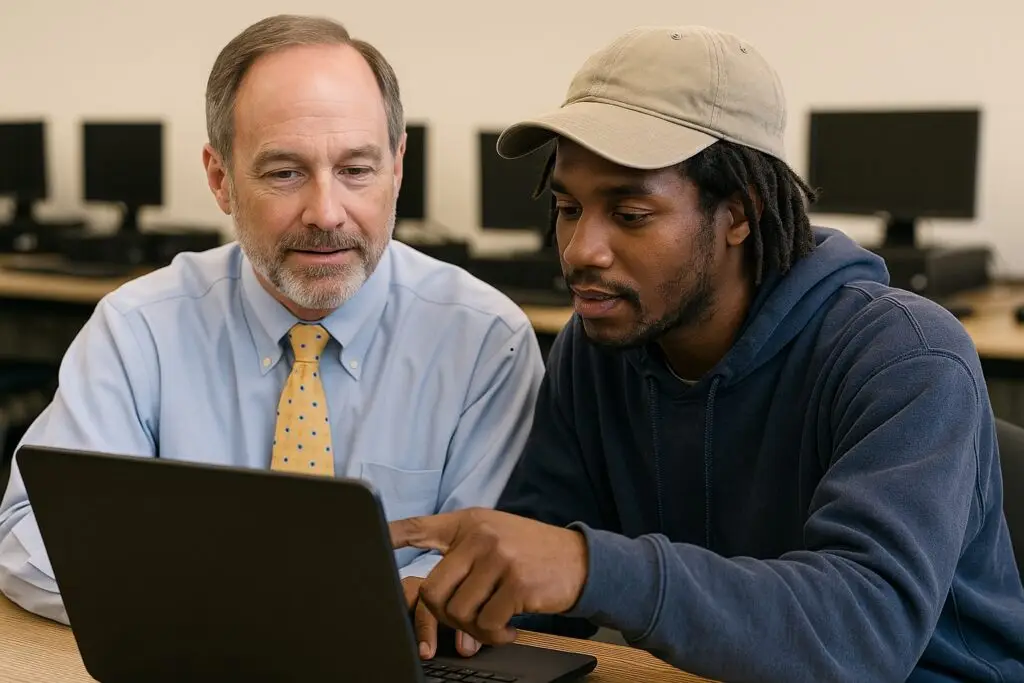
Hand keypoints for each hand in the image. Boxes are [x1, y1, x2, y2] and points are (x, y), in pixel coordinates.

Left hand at [391, 509, 587, 646]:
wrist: (580, 560)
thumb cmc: (531, 553)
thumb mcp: (496, 537)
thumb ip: (464, 557)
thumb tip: (437, 608)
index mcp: (469, 522)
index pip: (419, 527)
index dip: (391, 536)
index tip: (371, 542)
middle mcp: (480, 535)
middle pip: (431, 589)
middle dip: (443, 617)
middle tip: (465, 622)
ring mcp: (498, 557)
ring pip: (457, 611)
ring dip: (472, 629)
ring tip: (493, 623)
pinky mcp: (517, 582)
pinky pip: (486, 624)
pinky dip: (495, 635)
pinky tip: (510, 627)